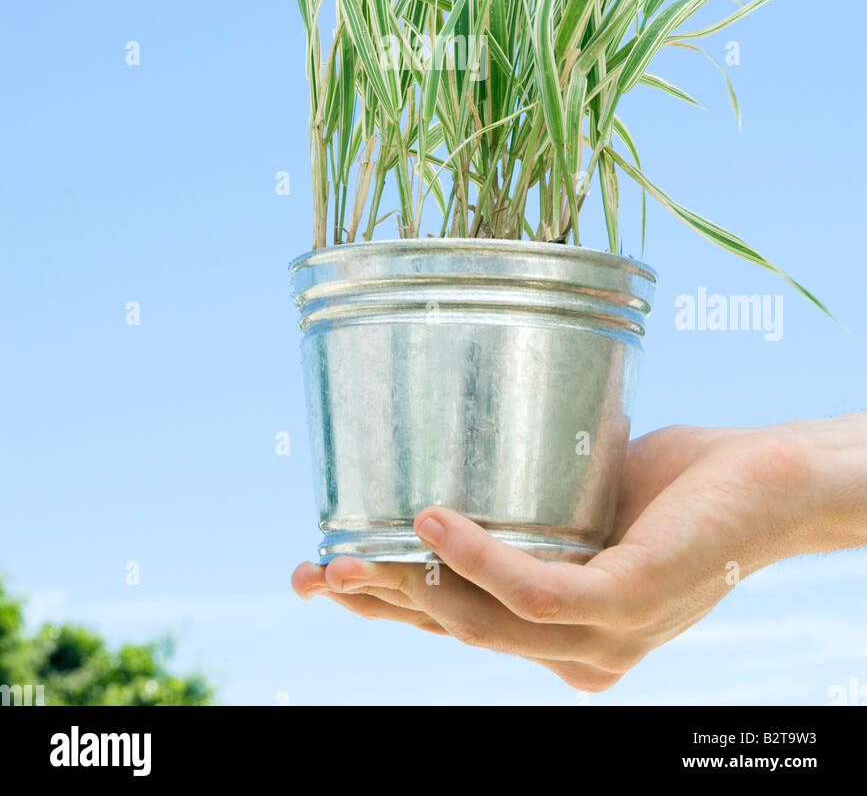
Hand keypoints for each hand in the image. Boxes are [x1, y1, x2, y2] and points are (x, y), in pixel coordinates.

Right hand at [293, 416, 866, 690]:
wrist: (771, 478)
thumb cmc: (677, 485)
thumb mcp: (581, 502)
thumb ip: (522, 508)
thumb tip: (442, 454)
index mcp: (560, 631)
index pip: (457, 627)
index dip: (382, 607)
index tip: (319, 571)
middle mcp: (578, 651)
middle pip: (454, 634)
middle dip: (374, 603)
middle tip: (308, 569)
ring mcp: (605, 634)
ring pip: (482, 625)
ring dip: (407, 586)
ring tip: (348, 547)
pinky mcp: (628, 601)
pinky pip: (534, 591)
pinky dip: (478, 557)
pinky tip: (434, 518)